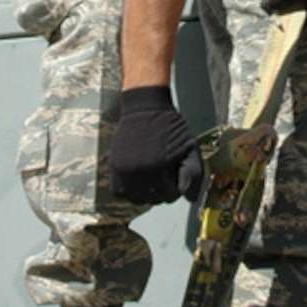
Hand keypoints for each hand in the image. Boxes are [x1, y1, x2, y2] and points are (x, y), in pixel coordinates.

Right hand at [109, 87, 203, 204]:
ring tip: (152, 174)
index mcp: (159, 167)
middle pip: (153, 199)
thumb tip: (187, 197)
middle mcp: (138, 171)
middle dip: (162, 190)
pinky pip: (120, 192)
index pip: (169, 196)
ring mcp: (123, 170)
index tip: (175, 177)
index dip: (175, 188)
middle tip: (164, 174)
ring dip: (145, 191)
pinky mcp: (114, 167)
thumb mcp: (189, 147)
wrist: (145, 107)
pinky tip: (138, 177)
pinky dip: (129, 189)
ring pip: (136, 198)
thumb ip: (193, 173)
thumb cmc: (170, 126)